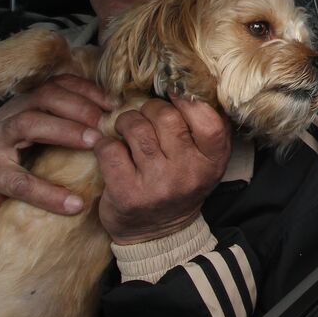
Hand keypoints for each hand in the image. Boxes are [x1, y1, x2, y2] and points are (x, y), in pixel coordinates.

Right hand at [0, 75, 109, 243]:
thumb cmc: (19, 165)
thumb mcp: (44, 140)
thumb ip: (68, 126)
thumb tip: (113, 122)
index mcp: (25, 105)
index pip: (57, 84)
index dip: (87, 90)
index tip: (115, 104)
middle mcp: (8, 117)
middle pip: (44, 97)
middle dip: (79, 107)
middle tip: (105, 123)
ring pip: (27, 125)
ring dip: (65, 130)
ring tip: (95, 143)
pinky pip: (20, 182)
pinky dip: (47, 192)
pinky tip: (73, 203)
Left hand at [95, 97, 230, 244]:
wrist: (157, 234)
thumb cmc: (180, 185)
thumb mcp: (205, 161)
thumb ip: (206, 128)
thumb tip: (189, 82)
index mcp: (213, 161)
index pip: (208, 119)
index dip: (188, 99)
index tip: (174, 94)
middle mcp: (188, 172)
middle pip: (165, 117)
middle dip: (150, 109)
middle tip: (145, 116)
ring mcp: (157, 184)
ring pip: (136, 128)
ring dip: (126, 122)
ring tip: (126, 129)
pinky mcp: (127, 193)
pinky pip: (109, 149)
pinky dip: (104, 144)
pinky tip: (110, 150)